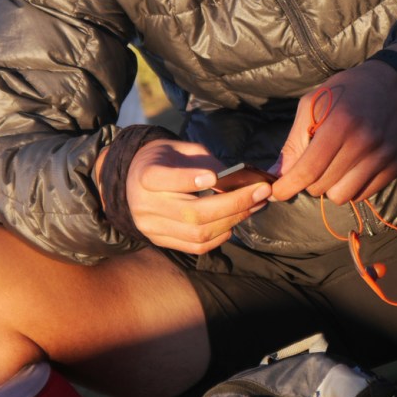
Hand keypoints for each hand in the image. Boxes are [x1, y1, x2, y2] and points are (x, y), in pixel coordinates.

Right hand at [126, 140, 272, 252]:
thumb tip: (245, 180)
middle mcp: (144, 205)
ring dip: (233, 220)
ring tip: (255, 205)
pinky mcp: (160, 241)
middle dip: (233, 204)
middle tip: (261, 192)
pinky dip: (220, 237)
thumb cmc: (166, 159)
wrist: (135, 179)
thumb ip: (208, 163)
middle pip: (191, 211)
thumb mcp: (183, 150)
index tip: (214, 176)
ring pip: (197, 233)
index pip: (161, 179)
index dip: (187, 179)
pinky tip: (234, 221)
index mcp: (144, 175)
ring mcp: (151, 227)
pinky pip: (195, 246)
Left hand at [271, 61, 396, 204]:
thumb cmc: (344, 93)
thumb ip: (294, 142)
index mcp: (339, 124)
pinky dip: (352, 187)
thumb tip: (276, 174)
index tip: (276, 193)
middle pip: (323, 187)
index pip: (308, 170)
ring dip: (331, 187)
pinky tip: (352, 168)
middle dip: (309, 181)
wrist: (390, 82)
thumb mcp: (311, 106)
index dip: (288, 186)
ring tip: (333, 166)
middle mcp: (364, 141)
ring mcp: (384, 155)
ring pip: (343, 196)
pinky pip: (364, 195)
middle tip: (313, 164)